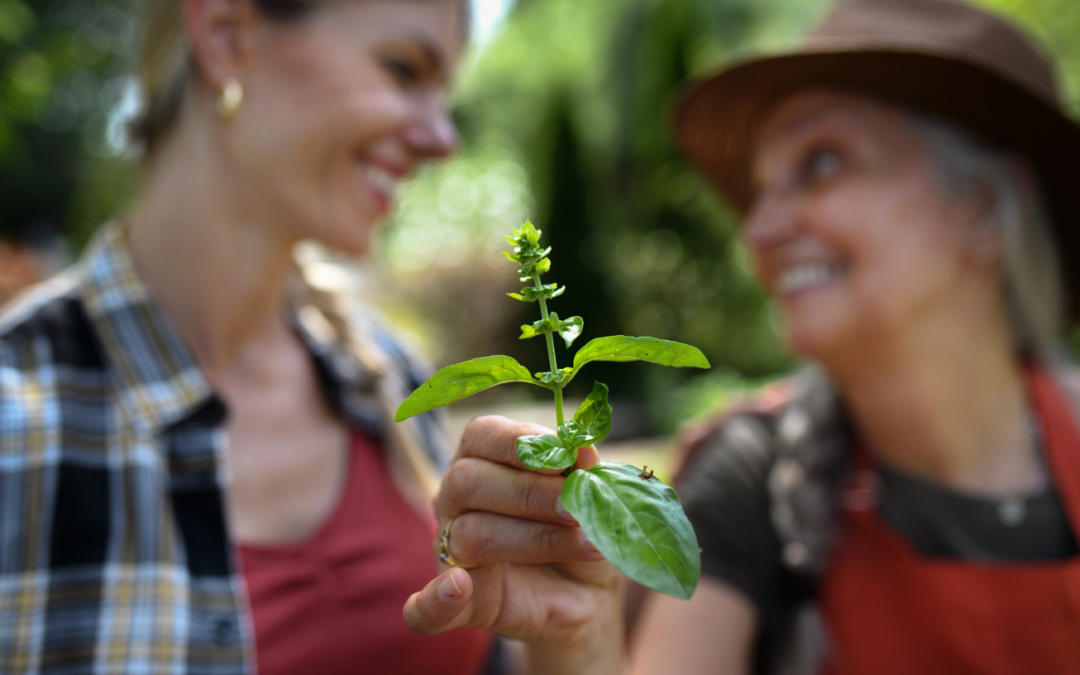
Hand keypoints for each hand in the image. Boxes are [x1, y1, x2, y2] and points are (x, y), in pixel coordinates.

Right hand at [403, 415, 624, 672]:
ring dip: (536, 539)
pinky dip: (435, 600)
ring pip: (470, 534)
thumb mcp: (589, 494)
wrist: (590, 593)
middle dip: (530, 492)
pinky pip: (426, 608)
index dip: (520, 442)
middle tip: (576, 509)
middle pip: (467, 481)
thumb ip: (579, 470)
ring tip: (587, 544)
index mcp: (482, 459)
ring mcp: (450, 552)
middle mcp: (455, 500)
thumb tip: (580, 449)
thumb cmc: (581, 528)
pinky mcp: (460, 605)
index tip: (566, 458)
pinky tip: (457, 588)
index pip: (481, 435)